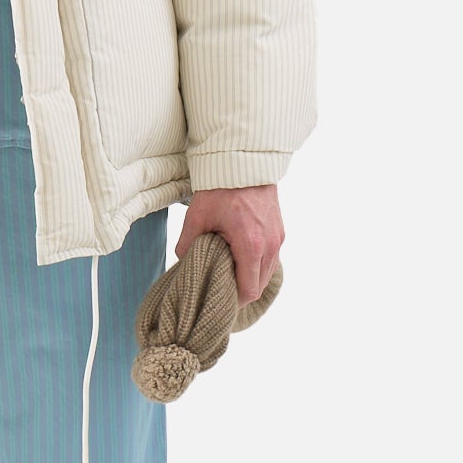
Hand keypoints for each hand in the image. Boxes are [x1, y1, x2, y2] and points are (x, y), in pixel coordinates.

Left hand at [174, 183, 282, 306]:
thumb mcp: (196, 218)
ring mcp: (278, 237)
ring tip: (229, 276)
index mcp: (250, 245)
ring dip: (250, 278)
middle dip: (241, 292)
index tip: (218, 300)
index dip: (234, 300)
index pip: (249, 290)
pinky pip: (271, 258)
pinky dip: (257, 265)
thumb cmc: (220, 188)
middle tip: (221, 291)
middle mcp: (270, 244)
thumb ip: (187, 245)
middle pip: (260, 286)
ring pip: (267, 273)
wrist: (243, 161)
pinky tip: (240, 260)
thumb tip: (183, 263)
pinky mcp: (279, 230)